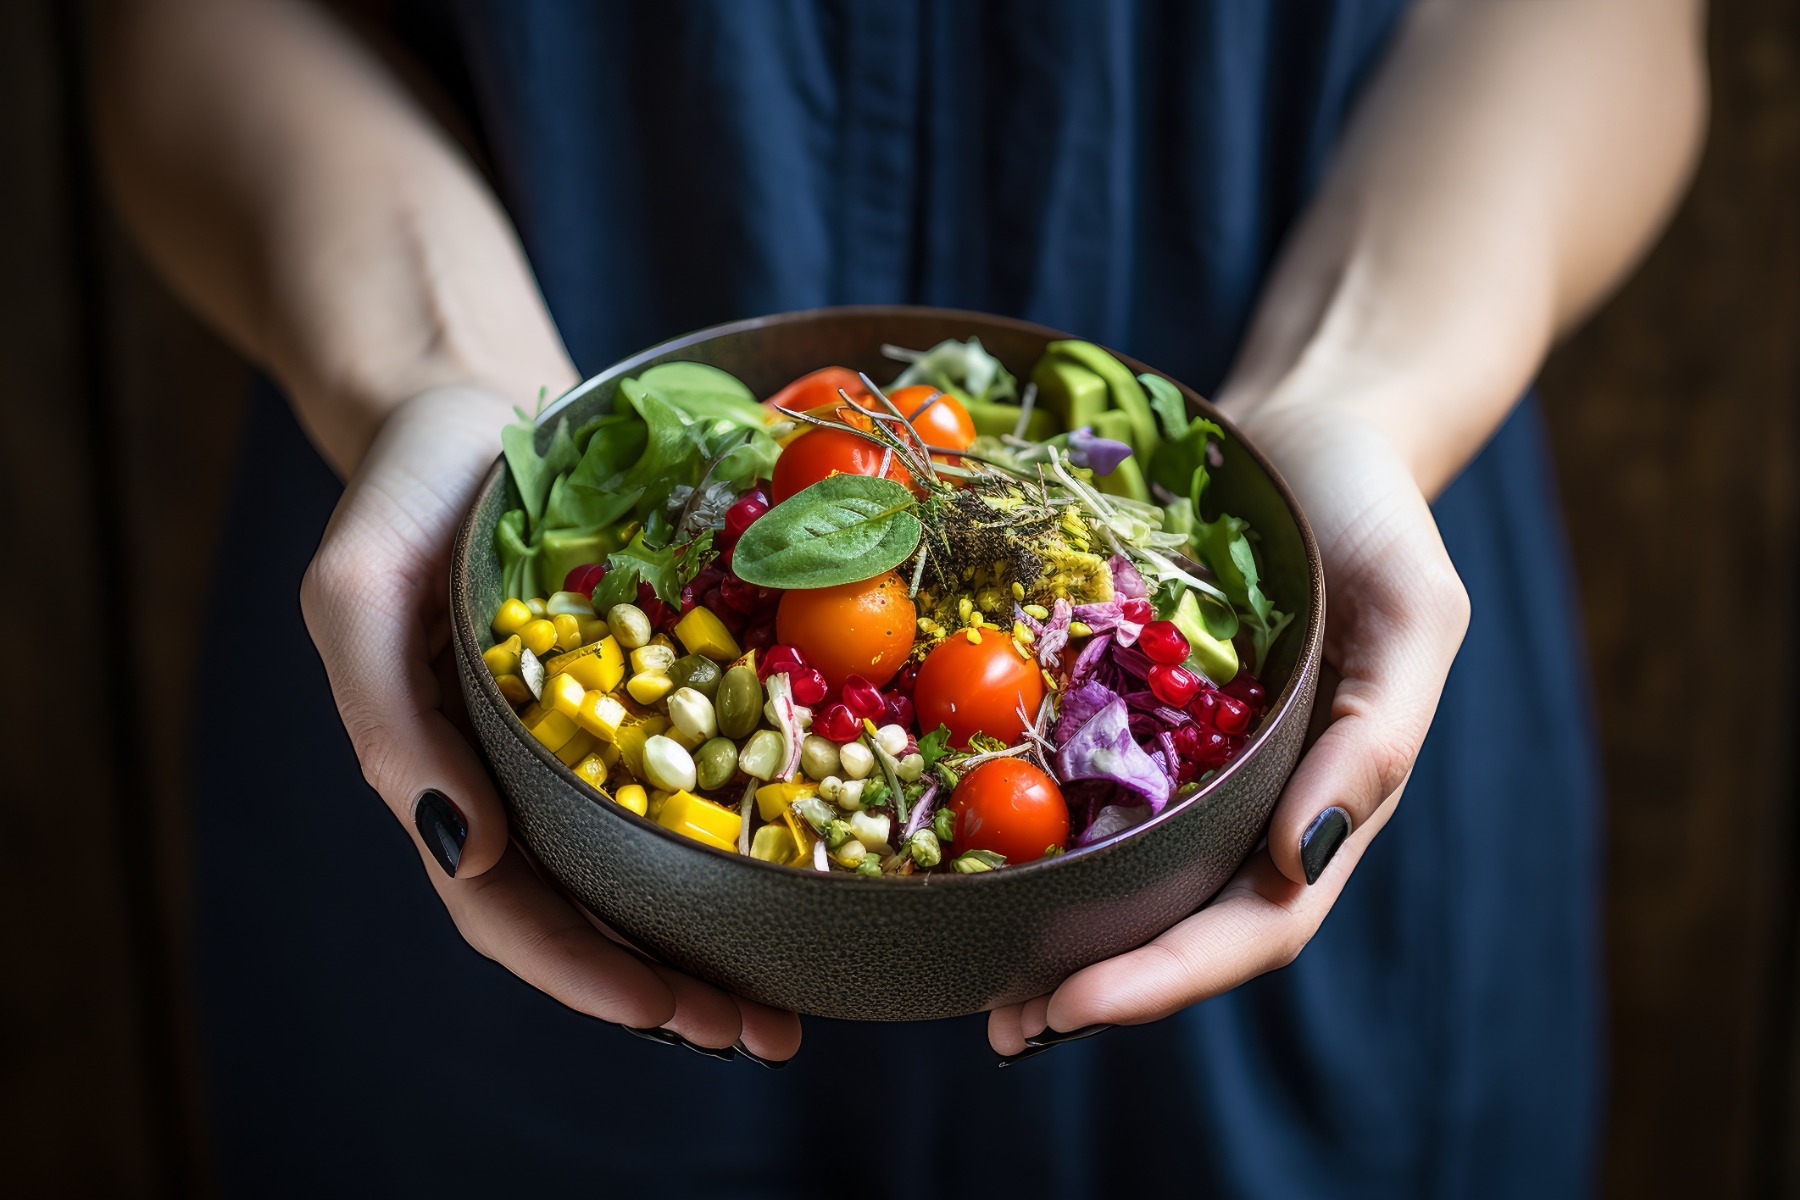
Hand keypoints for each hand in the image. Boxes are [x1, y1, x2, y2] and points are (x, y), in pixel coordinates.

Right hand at [300, 386, 801, 1060]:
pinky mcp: (660, 684)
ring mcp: (597, 736)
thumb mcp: (358, 590)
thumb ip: (389, 719)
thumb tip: (468, 854)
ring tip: (799, 998)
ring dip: (720, 940)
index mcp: (450, 776)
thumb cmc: (404, 492)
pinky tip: (816, 860)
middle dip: (673, 989)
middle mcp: (526, 775)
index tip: (666, 1015)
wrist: (476, 402)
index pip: (508, 907)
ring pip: (656, 865)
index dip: (582, 973)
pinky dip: (751, 831)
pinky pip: (710, 772)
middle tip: (764, 1037)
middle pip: (596, 912)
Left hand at [988, 398, 1468, 1053]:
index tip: (1074, 1005)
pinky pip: (1068, 772)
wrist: (1307, 426)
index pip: (1253, 924)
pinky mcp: (1119, 703)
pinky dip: (1019, 818)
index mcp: (1319, 802)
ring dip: (1043, 925)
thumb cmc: (1375, 514)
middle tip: (1000, 1025)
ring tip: (957, 963)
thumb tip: (1302, 864)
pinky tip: (949, 839)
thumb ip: (1377, 739)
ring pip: (1110, 867)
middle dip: (1091, 981)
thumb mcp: (1414, 613)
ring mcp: (1177, 757)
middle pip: (1170, 920)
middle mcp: (1242, 800)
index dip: (1166, 976)